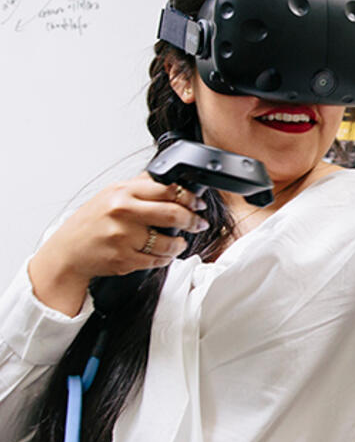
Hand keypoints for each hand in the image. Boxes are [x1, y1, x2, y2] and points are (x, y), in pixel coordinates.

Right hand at [28, 175, 208, 315]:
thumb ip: (139, 187)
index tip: (197, 204)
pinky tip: (164, 254)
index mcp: (123, 192)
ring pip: (168, 242)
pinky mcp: (124, 259)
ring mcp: (123, 237)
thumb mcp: (111, 195)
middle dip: (193, 220)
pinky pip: (157, 260)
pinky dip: (166, 258)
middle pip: (173, 214)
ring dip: (180, 244)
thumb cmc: (91, 222)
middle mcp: (123, 212)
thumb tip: (170, 181)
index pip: (167, 190)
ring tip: (179, 243)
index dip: (189, 198)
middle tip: (199, 223)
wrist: (69, 250)